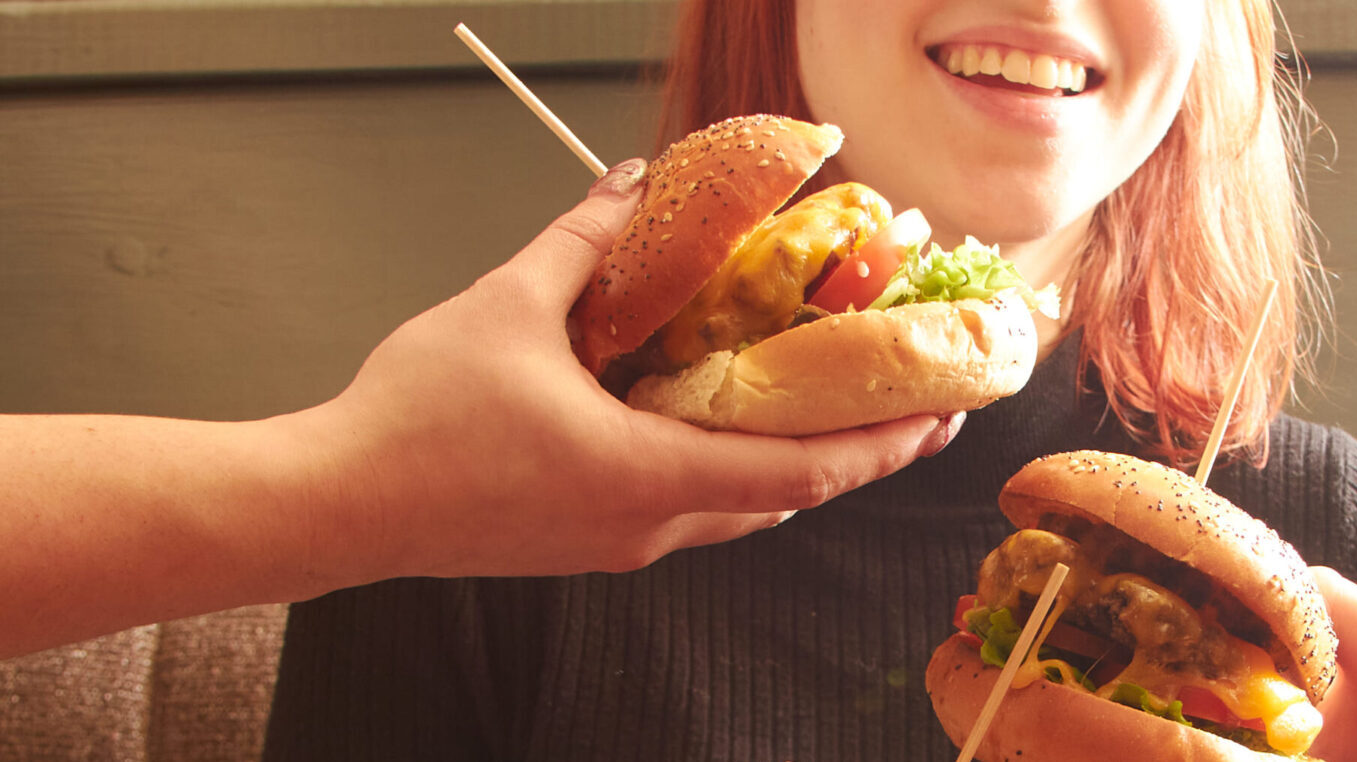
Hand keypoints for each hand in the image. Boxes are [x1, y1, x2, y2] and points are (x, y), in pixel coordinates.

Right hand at [294, 158, 960, 582]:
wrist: (334, 504)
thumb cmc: (415, 420)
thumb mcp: (509, 307)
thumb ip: (584, 243)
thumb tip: (634, 187)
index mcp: (645, 475)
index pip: (799, 469)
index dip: (879, 444)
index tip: (938, 416)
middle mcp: (648, 525)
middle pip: (787, 496)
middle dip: (858, 451)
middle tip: (914, 406)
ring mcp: (620, 543)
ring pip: (740, 508)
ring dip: (796, 460)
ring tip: (836, 406)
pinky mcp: (591, 542)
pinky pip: (692, 508)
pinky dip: (732, 467)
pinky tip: (730, 420)